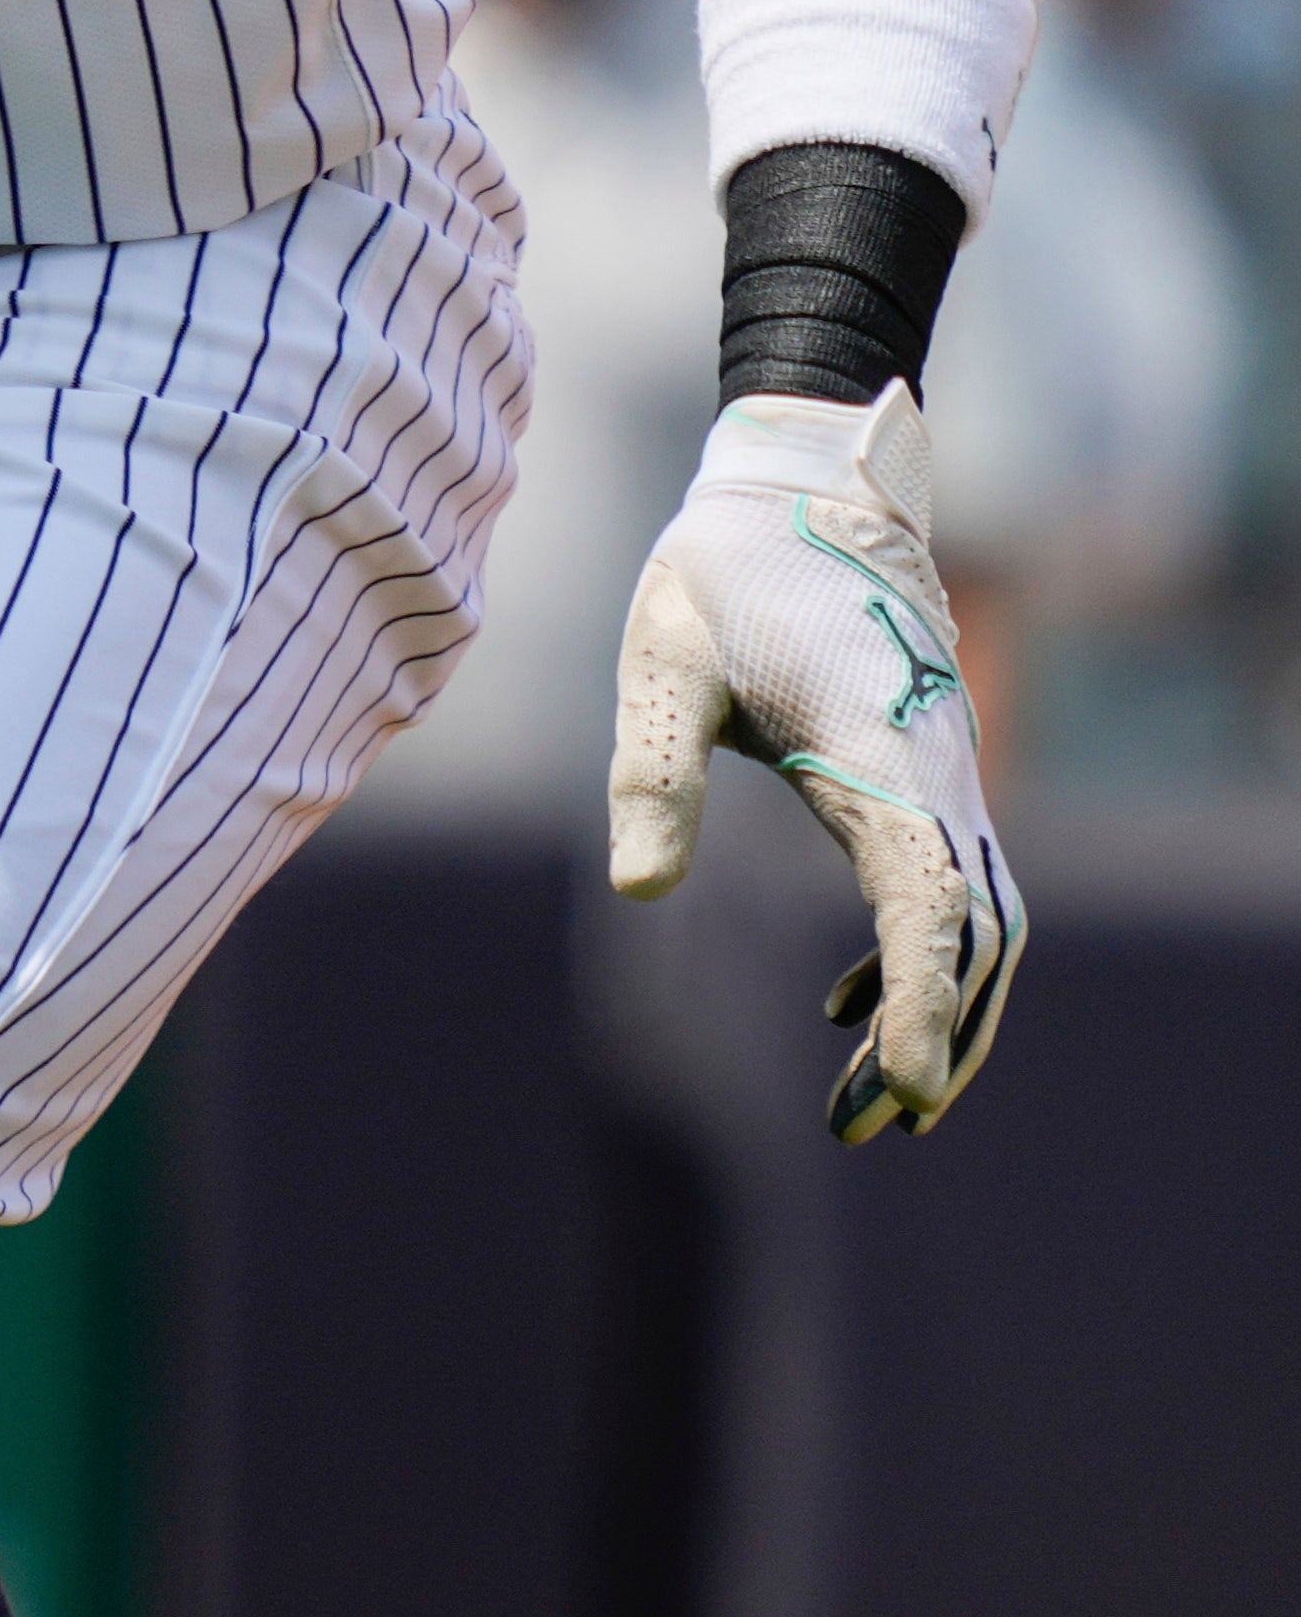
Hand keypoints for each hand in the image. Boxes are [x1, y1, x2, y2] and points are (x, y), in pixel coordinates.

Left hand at [609, 384, 1026, 1140]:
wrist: (797, 485)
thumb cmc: (720, 571)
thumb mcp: (662, 662)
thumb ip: (653, 771)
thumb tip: (640, 893)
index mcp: (878, 754)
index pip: (929, 906)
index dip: (923, 1002)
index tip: (904, 1090)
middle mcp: (933, 774)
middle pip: (976, 938)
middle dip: (938, 1039)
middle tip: (866, 1131)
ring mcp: (941, 774)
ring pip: (975, 922)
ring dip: (935, 1012)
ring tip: (863, 1107)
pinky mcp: (923, 772)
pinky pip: (946, 885)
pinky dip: (913, 959)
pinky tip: (843, 1005)